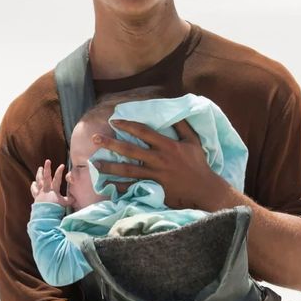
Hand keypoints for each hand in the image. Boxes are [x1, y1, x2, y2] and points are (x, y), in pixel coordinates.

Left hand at [30, 159, 72, 205]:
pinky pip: (34, 190)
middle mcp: (46, 190)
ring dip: (39, 174)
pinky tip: (33, 183)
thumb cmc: (55, 209)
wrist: (44, 215)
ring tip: (40, 168)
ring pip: (39, 181)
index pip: (57, 179)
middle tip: (47, 161)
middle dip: (47, 168)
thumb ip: (69, 200)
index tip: (62, 165)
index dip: (59, 171)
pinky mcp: (36, 197)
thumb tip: (74, 198)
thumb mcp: (64, 204)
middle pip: (46, 177)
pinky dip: (33, 186)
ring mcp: (40, 192)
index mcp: (54, 190)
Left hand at [92, 119, 228, 209]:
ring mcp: (155, 175)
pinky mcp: (154, 188)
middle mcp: (159, 159)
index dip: (127, 125)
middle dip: (111, 144)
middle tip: (95, 139)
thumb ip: (183, 126)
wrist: (205, 189)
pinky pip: (133, 187)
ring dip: (110, 166)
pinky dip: (119, 186)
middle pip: (130, 150)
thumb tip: (174, 111)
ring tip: (95, 163)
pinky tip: (107, 184)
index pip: (143, 131)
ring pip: (127, 169)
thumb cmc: (199, 164)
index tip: (113, 121)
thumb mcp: (194, 141)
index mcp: (167, 145)